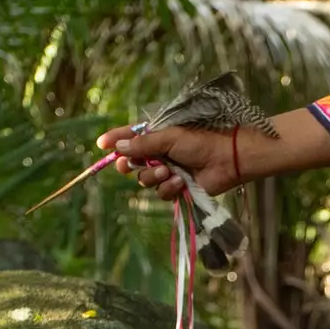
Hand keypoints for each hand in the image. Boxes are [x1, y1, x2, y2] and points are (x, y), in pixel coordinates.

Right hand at [97, 125, 238, 201]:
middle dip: (130, 165)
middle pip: (133, 163)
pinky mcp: (178, 188)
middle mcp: (160, 154)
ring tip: (168, 171)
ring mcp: (168, 171)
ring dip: (154, 177)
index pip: (130, 137)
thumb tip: (119, 148)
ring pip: (145, 181)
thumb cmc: (202, 141)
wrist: (227, 159)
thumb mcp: (169, 137)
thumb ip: (143, 144)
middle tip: (127, 165)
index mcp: (158, 135)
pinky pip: (161, 193)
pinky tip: (181, 182)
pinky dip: (169, 188)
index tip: (101, 144)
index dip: (115, 140)